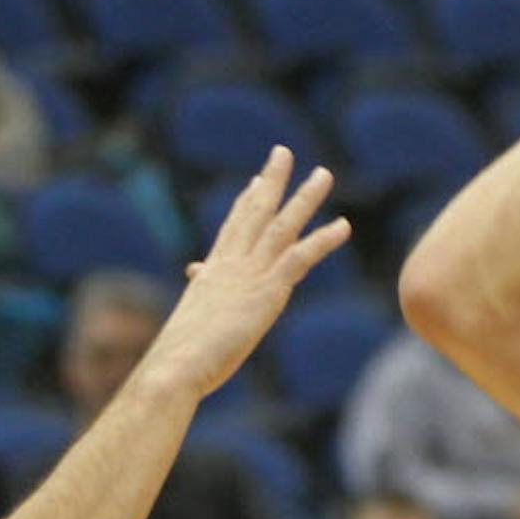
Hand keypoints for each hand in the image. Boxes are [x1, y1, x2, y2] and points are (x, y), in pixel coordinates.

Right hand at [151, 147, 349, 399]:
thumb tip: (196, 274)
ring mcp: (249, 275)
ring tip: (323, 174)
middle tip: (282, 152)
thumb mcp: (193, 318)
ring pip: (281, 226)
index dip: (247, 202)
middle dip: (271, 180)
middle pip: (254, 212)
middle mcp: (230, 265)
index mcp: (212, 273)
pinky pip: (300, 257)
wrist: (176, 367)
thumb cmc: (180, 355)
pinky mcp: (267, 292)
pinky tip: (344, 225)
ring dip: (304, 198)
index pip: (233, 228)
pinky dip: (323, 240)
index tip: (257, 180)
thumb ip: (202, 292)